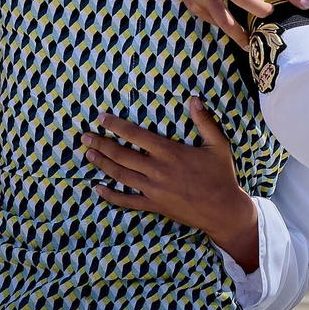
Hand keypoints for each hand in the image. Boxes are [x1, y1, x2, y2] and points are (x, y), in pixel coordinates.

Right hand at [62, 0, 308, 49]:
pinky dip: (224, 25)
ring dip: (241, 34)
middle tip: (271, 18)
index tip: (305, 2)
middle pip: (247, 1)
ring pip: (227, 21)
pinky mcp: (195, 6)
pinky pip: (214, 20)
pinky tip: (231, 32)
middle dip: (262, 12)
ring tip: (251, 44)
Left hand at [83, 98, 260, 272]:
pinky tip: (98, 188)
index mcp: (170, 152)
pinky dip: (111, 195)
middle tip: (84, 137)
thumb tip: (194, 99)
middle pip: (121, 155)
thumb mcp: (218, 145)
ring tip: (88, 155)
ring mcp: (154, 189)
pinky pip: (128, 201)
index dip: (116, 125)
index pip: (136, 135)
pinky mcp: (155, 205)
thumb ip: (205, 121)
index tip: (101, 118)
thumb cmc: (222, 175)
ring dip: (102, 164)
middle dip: (100, 144)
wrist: (224, 210)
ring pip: (121, 175)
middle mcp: (158, 170)